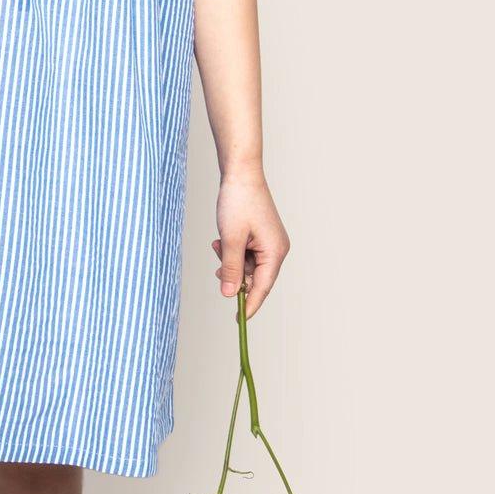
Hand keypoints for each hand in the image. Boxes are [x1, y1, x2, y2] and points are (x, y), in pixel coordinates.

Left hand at [211, 167, 290, 318]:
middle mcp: (276, 248)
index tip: (238, 320)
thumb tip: (229, 295)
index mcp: (275, 251)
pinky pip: (246, 253)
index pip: (263, 287)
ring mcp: (269, 241)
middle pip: (255, 277)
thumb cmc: (238, 201)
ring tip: (218, 245)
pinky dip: (233, 251)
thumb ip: (231, 269)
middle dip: (234, 275)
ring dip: (230, 261)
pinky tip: (221, 239)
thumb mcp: (230, 239)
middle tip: (218, 271)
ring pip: (248, 265)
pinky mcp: (261, 235)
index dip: (249, 304)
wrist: (240, 172)